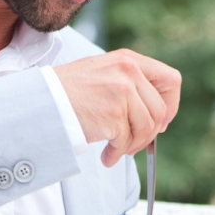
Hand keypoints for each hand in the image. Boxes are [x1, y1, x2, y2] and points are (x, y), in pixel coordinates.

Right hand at [54, 49, 180, 166]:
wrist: (43, 99)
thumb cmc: (69, 90)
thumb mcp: (104, 72)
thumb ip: (131, 84)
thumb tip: (156, 115)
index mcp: (129, 60)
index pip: (171, 80)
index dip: (170, 105)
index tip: (160, 121)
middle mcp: (129, 72)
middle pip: (160, 111)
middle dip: (149, 133)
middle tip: (133, 143)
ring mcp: (122, 92)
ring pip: (146, 129)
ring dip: (132, 146)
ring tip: (115, 149)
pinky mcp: (114, 114)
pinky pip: (127, 142)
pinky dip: (116, 153)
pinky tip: (105, 154)